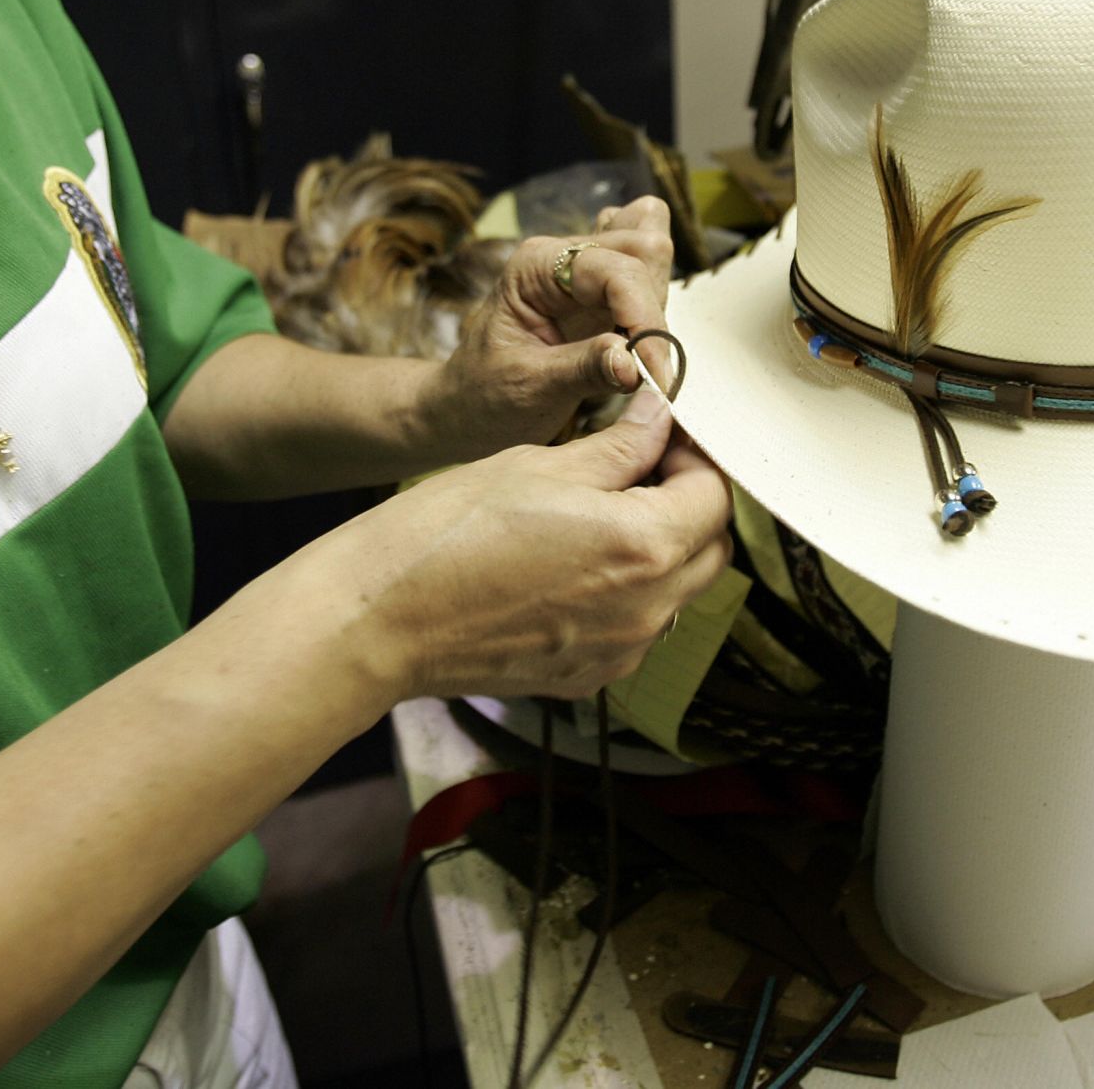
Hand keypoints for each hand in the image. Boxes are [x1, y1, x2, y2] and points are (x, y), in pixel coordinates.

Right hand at [300, 387, 731, 703]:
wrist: (380, 619)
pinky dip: (626, 594)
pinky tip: (573, 566)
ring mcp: (620, 651)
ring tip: (599, 516)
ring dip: (661, 551)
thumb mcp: (540, 464)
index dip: (693, 458)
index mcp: (644, 546)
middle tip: (639, 470)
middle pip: (709, 549)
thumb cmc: (447, 533)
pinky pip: (636, 628)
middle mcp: (647, 610)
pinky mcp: (588, 676)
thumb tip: (661, 416)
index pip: (714, 495)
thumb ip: (620, 446)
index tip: (661, 439)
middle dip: (689, 505)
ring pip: (677, 592)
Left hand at [418, 196, 677, 460]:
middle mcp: (565, 256)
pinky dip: (656, 309)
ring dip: (657, 309)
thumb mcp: (529, 387)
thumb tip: (635, 364)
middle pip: (645, 246)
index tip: (656, 374)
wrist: (469, 407)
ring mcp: (588, 271)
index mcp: (536, 266)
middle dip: (653, 310)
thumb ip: (583, 370)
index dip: (644, 319)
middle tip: (645, 369)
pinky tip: (636, 347)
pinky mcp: (605, 293)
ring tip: (638, 361)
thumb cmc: (486, 394)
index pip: (616, 270)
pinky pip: (649, 276)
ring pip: (654, 255)